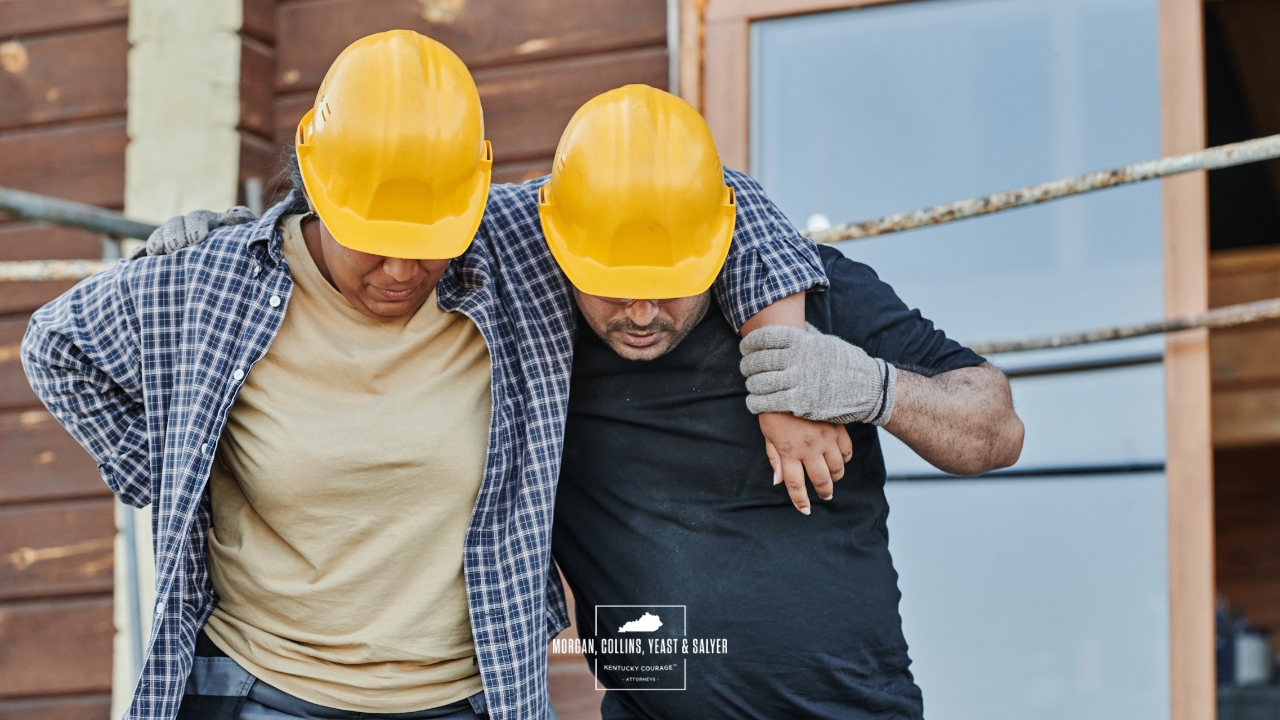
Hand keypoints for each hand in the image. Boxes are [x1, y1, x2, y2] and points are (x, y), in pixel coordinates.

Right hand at [130, 207, 258, 258]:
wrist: (236, 268)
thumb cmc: (242, 248)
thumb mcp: (246, 234)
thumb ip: (243, 222)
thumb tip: (231, 217)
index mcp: (207, 221)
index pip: (197, 218)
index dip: (195, 226)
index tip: (197, 240)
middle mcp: (186, 228)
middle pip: (174, 225)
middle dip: (174, 235)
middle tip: (176, 248)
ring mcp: (171, 242)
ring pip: (159, 237)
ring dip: (156, 243)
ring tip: (157, 253)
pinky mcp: (161, 256)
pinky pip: (145, 252)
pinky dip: (139, 255)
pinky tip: (135, 260)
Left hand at [740, 325, 896, 426]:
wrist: (869, 388)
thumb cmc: (847, 363)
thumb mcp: (826, 341)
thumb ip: (806, 335)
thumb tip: (792, 323)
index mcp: (803, 341)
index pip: (765, 337)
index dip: (750, 343)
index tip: (745, 347)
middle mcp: (798, 360)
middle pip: (759, 360)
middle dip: (747, 365)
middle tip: (745, 368)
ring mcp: (799, 382)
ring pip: (761, 383)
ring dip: (751, 385)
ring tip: (751, 386)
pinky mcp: (800, 403)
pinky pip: (769, 403)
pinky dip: (757, 403)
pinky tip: (754, 403)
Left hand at [758, 412, 852, 514]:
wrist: (792, 381)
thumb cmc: (775, 408)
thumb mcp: (768, 434)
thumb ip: (775, 458)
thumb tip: (778, 481)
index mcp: (789, 451)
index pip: (794, 484)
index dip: (800, 501)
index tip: (805, 510)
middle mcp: (809, 448)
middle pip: (821, 480)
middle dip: (824, 492)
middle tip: (825, 495)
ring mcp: (826, 438)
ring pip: (837, 468)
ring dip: (835, 477)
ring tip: (832, 478)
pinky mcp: (838, 428)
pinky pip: (847, 451)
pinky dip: (845, 459)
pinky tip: (839, 459)